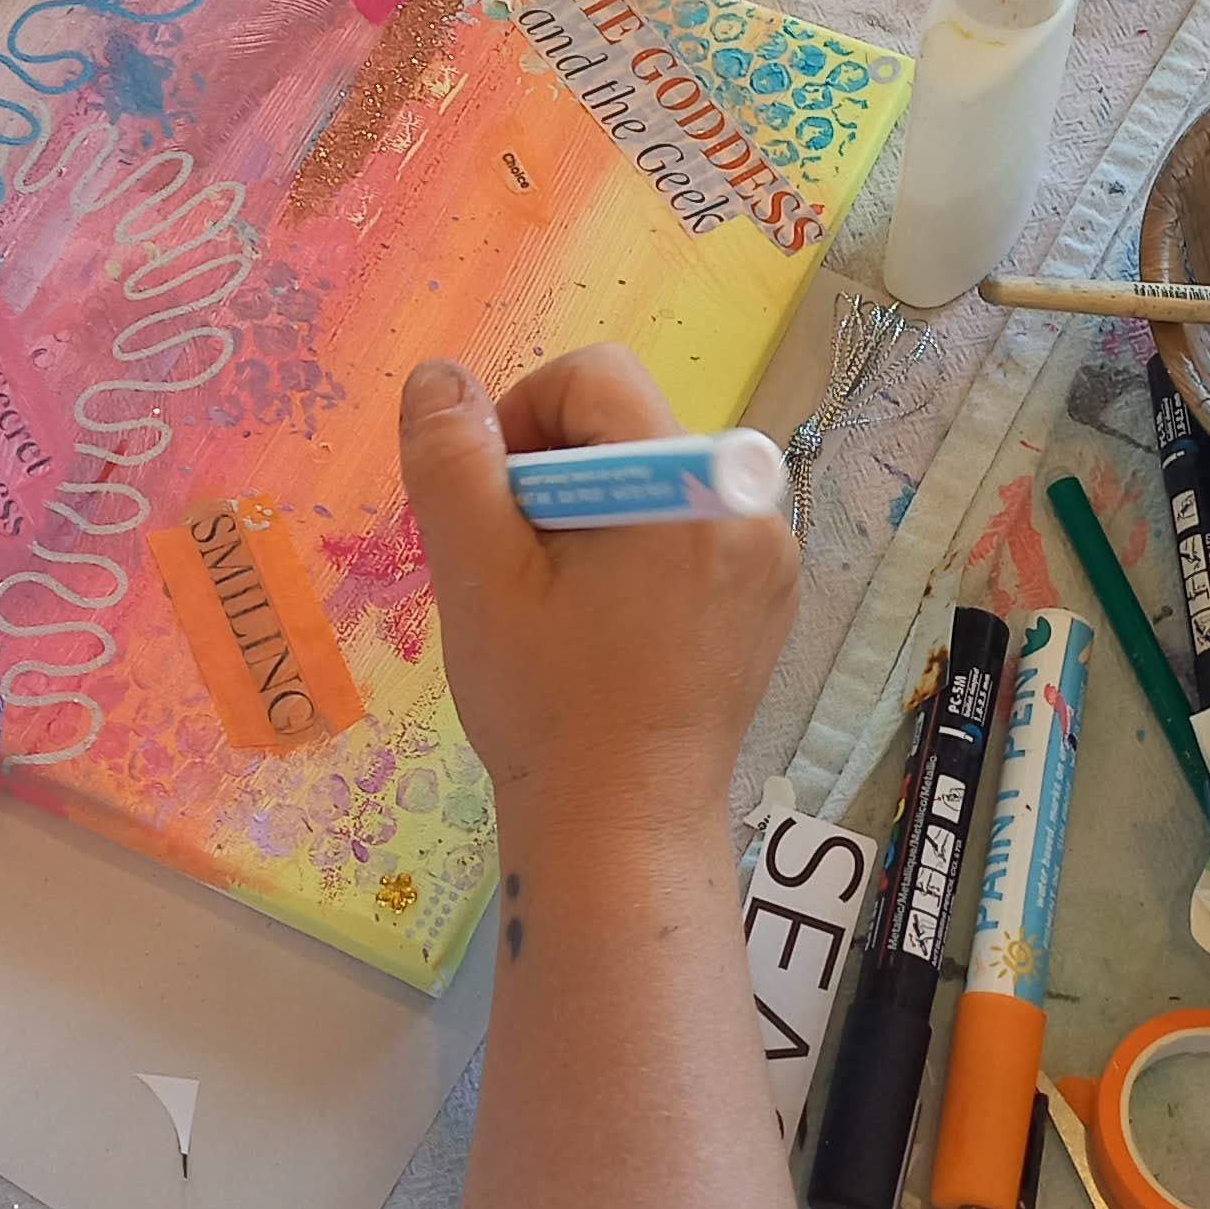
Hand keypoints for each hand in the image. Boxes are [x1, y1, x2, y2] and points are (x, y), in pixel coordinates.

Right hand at [399, 349, 796, 844]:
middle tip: (512, 567)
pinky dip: (635, 553)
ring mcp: (770, 557)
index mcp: (691, 487)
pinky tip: (601, 629)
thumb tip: (439, 378)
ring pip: (654, 480)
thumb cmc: (547, 707)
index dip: (519, 419)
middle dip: (553, 475)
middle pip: (628, 427)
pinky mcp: (767, 601)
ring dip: (590, 516)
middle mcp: (753, 507)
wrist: (622, 830)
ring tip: (553, 604)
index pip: (594, 378)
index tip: (487, 503)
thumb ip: (452, 462)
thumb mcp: (477, 577)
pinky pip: (689, 531)